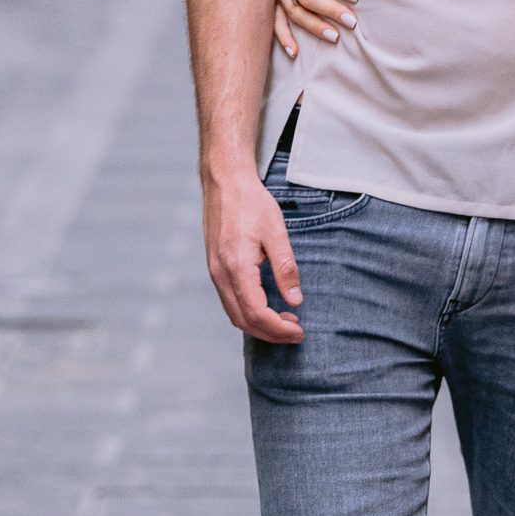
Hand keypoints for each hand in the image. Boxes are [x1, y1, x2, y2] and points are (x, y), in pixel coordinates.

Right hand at [202, 166, 304, 343]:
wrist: (225, 182)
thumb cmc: (251, 203)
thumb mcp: (276, 232)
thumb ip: (286, 268)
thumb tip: (295, 301)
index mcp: (236, 267)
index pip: (256, 313)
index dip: (278, 328)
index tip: (299, 332)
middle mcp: (221, 275)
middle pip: (243, 320)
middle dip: (270, 332)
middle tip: (296, 332)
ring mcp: (215, 272)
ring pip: (234, 313)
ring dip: (259, 324)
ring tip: (286, 321)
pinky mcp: (215, 268)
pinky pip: (230, 301)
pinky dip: (249, 312)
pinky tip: (268, 306)